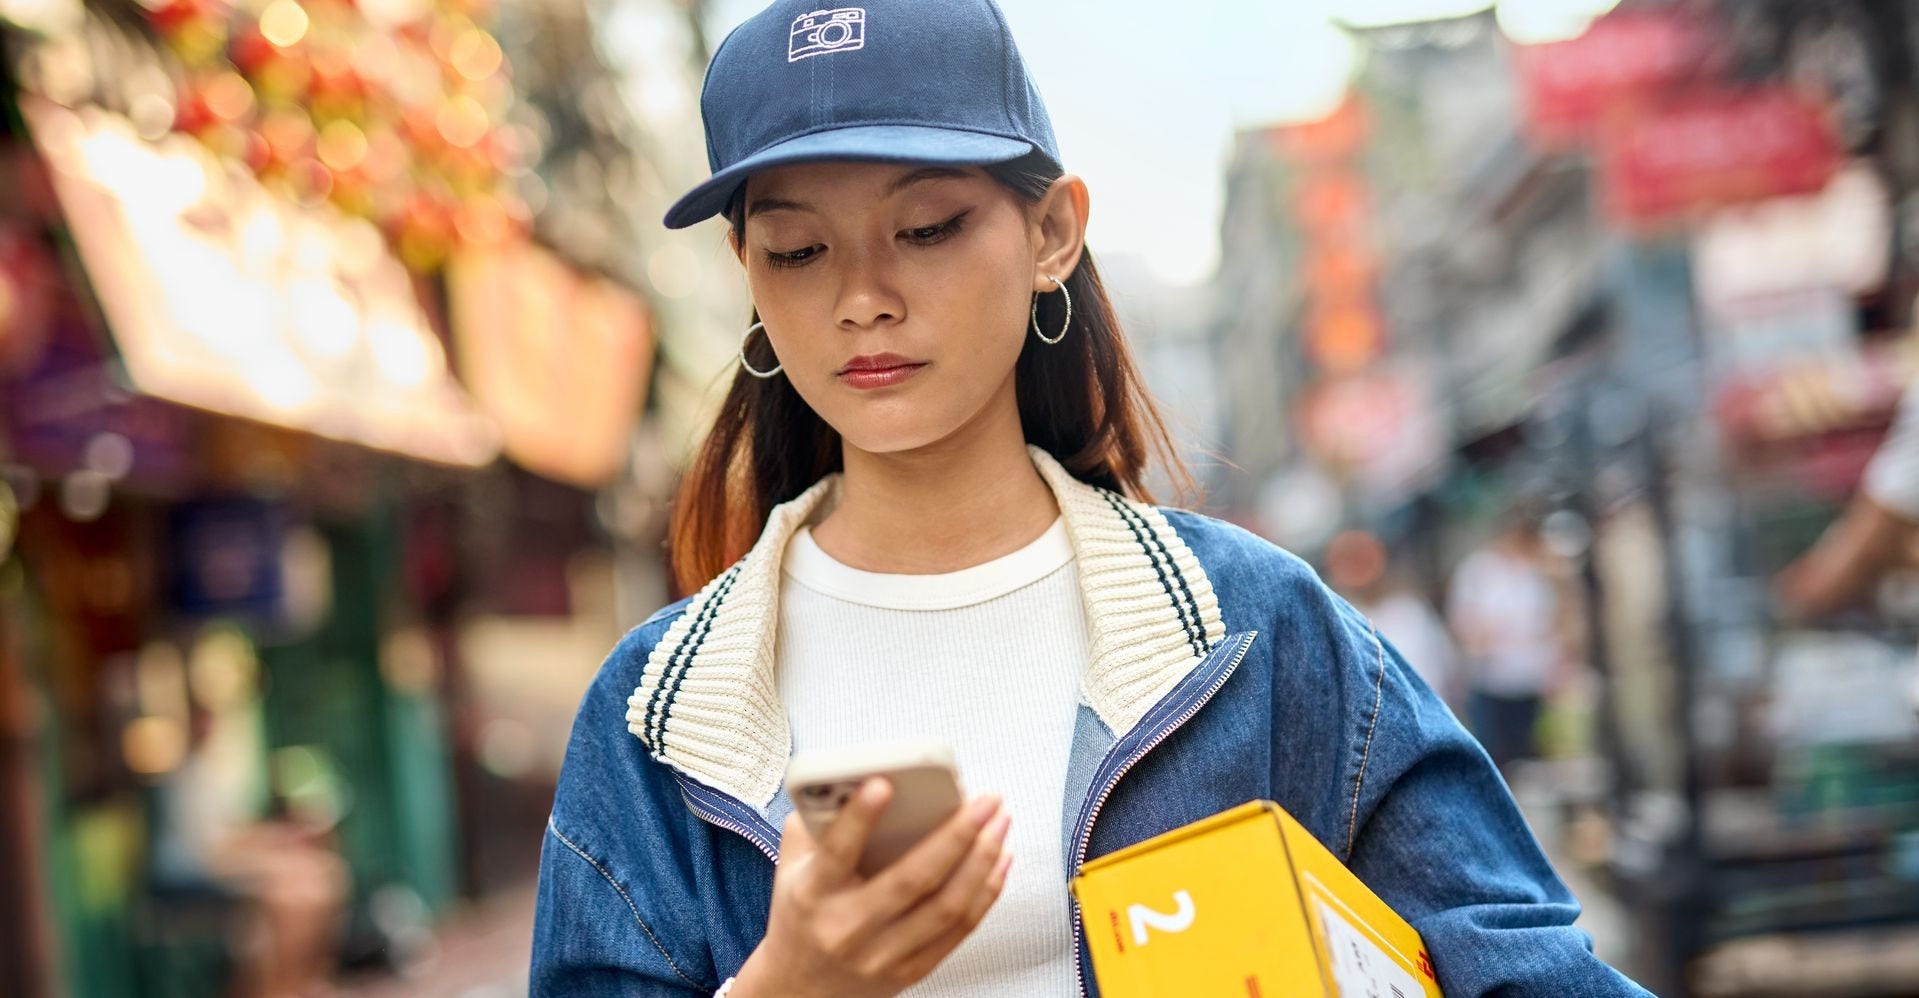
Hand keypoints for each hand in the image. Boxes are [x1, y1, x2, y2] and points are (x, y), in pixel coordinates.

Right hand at [730, 778, 1011, 997]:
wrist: (800, 987)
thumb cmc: (801, 915)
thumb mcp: (790, 868)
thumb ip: (816, 823)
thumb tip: (852, 777)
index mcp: (813, 894)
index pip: (837, 853)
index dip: (859, 818)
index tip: (883, 783)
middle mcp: (848, 928)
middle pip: (911, 880)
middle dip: (956, 835)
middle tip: (985, 800)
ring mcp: (882, 955)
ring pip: (945, 907)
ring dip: (981, 861)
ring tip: (1000, 824)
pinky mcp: (910, 971)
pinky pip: (959, 930)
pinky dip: (985, 893)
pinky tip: (998, 861)